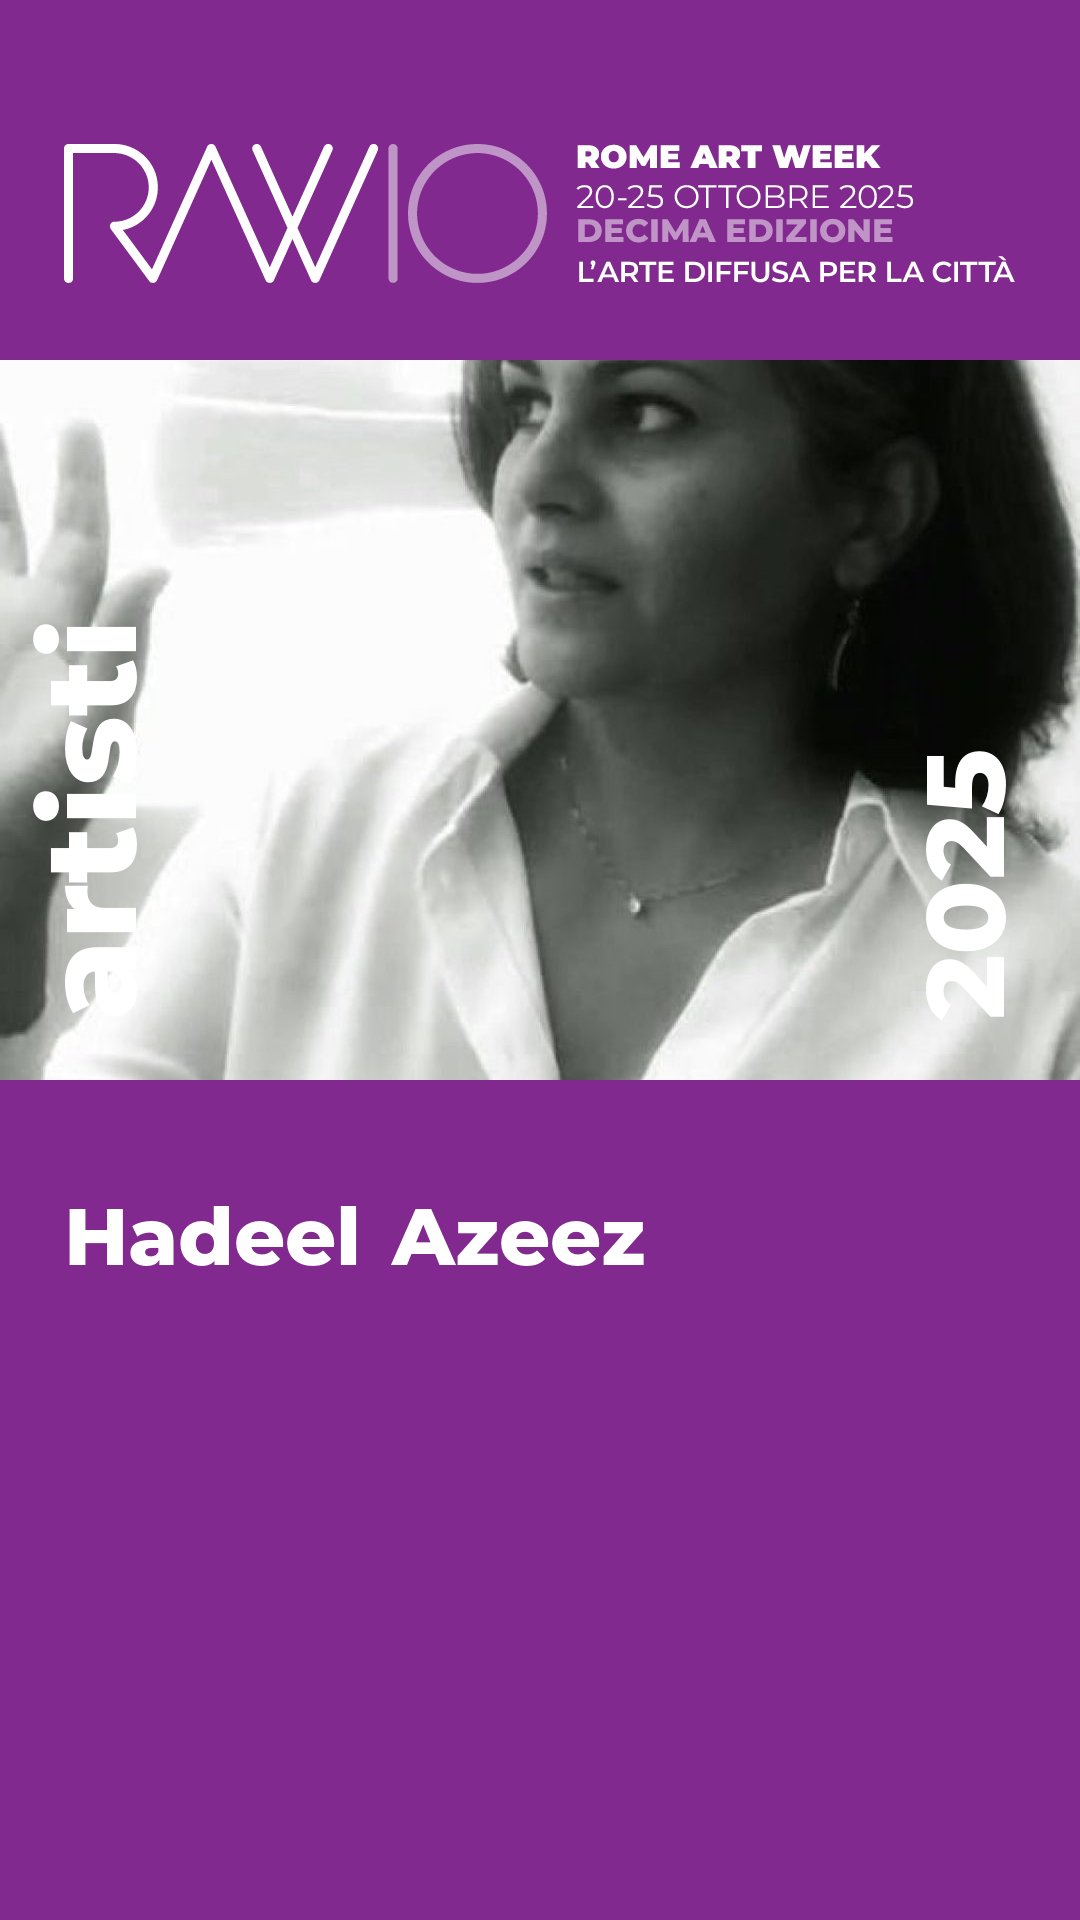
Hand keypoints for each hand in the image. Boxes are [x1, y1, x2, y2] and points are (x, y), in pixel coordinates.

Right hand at [0, 420, 167, 894]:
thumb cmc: (45, 808)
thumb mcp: (90, 728)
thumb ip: (118, 648)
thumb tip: (161, 568)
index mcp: (63, 631)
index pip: (77, 535)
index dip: (80, 480)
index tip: (78, 421)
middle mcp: (17, 627)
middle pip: (8, 527)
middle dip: (3, 470)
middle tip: (1, 399)